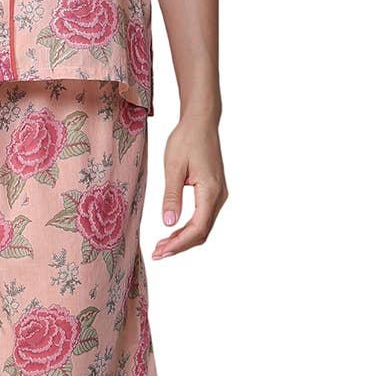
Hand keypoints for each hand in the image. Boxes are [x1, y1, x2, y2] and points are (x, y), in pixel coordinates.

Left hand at [151, 117, 227, 258]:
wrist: (201, 122)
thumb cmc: (186, 139)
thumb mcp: (173, 167)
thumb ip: (172, 196)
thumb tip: (168, 223)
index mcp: (210, 191)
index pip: (197, 228)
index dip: (179, 244)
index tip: (161, 252)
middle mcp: (219, 196)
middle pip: (202, 232)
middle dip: (180, 245)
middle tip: (158, 253)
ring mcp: (218, 194)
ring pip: (203, 226)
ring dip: (184, 238)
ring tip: (162, 245)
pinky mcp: (214, 191)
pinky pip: (203, 217)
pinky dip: (189, 228)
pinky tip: (173, 231)